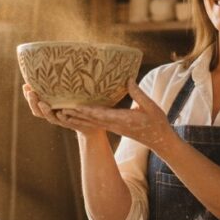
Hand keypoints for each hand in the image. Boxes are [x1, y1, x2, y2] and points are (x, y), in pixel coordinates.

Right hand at [21, 83, 103, 137]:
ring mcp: (62, 119)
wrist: (92, 120)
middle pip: (38, 111)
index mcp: (49, 106)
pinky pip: (66, 121)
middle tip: (30, 92)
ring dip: (44, 110)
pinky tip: (59, 112)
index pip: (35, 102)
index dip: (28, 96)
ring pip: (50, 117)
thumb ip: (61, 82)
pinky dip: (62, 117)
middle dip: (32, 102)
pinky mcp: (73, 123)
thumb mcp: (69, 90)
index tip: (25, 85)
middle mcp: (53, 114)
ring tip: (41, 102)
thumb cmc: (79, 101)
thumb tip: (55, 59)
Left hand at [61, 79, 176, 152]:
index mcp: (123, 119)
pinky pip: (97, 123)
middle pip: (92, 119)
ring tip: (63, 112)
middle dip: (76, 114)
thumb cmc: (156, 122)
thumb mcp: (150, 106)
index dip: (87, 110)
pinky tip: (79, 115)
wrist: (160, 140)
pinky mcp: (115, 127)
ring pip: (92, 122)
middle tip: (60, 109)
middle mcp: (115, 125)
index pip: (101, 115)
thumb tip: (128, 79)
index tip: (74, 106)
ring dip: (78, 118)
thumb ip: (138, 93)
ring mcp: (114, 127)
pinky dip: (86, 119)